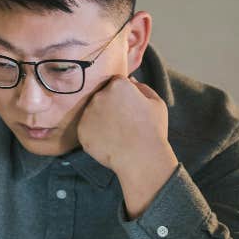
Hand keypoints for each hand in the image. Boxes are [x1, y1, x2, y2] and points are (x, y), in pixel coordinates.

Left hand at [77, 75, 178, 213]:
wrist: (141, 158)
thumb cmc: (153, 130)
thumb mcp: (156, 104)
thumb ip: (142, 87)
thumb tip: (131, 80)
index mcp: (119, 85)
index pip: (116, 83)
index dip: (124, 95)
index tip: (130, 107)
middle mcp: (100, 95)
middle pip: (102, 95)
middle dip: (110, 104)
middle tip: (123, 122)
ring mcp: (88, 112)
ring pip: (93, 111)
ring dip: (101, 118)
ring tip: (116, 133)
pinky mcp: (81, 130)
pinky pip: (87, 128)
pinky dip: (95, 133)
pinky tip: (109, 141)